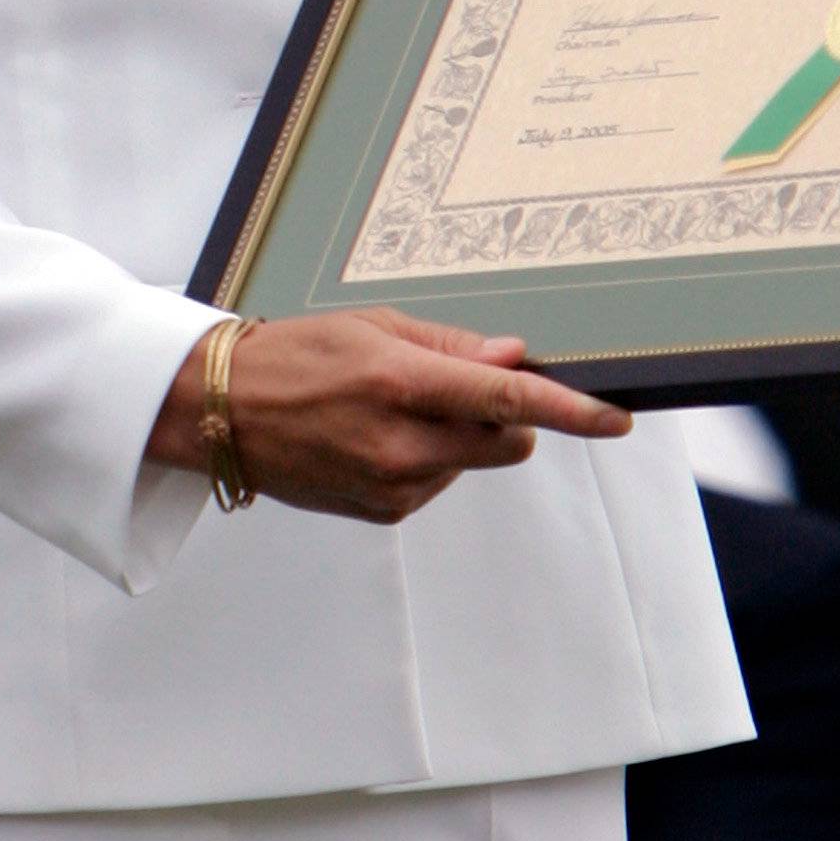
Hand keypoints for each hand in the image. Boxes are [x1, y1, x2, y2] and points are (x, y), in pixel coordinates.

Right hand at [147, 308, 631, 523]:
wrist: (222, 411)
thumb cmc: (297, 355)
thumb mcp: (374, 328)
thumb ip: (451, 347)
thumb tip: (515, 360)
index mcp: (402, 384)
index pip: (509, 403)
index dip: (572, 412)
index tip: (617, 419)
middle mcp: (402, 444)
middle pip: (508, 442)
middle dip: (506, 417)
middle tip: (460, 386)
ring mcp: (392, 486)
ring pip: (473, 463)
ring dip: (459, 438)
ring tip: (391, 407)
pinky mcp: (383, 512)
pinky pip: (438, 484)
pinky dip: (428, 460)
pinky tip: (375, 436)